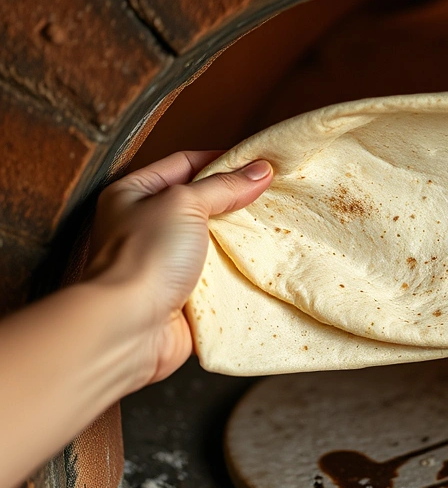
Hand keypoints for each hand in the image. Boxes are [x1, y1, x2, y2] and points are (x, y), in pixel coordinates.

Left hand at [84, 151, 273, 389]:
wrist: (130, 327)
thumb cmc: (145, 257)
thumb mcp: (184, 204)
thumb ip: (223, 185)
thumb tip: (260, 170)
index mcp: (134, 194)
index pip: (184, 164)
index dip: (222, 161)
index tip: (260, 164)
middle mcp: (146, 226)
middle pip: (202, 203)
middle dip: (236, 201)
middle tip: (275, 194)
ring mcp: (166, 262)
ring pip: (213, 240)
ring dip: (241, 237)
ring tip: (276, 226)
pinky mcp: (184, 294)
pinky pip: (218, 275)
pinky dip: (239, 271)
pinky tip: (265, 262)